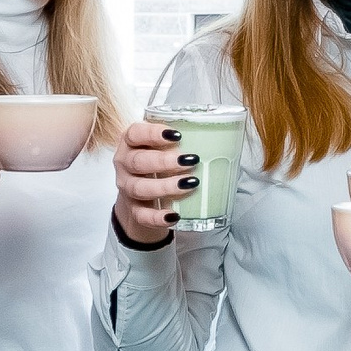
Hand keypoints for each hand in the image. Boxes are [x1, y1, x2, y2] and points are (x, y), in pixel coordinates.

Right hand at [113, 118, 202, 244]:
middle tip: (190, 160)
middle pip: (138, 161)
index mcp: (131, 143)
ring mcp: (127, 188)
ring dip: (165, 186)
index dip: (153, 133)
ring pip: (140, 188)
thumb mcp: (163, 147)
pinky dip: (157, 217)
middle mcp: (124, 164)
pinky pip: (142, 215)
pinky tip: (174, 215)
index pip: (135, 133)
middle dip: (164, 161)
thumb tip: (226, 138)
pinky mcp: (133, 209)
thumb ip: (181, 141)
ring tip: (190, 183)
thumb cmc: (157, 163)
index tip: (177, 135)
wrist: (142, 194)